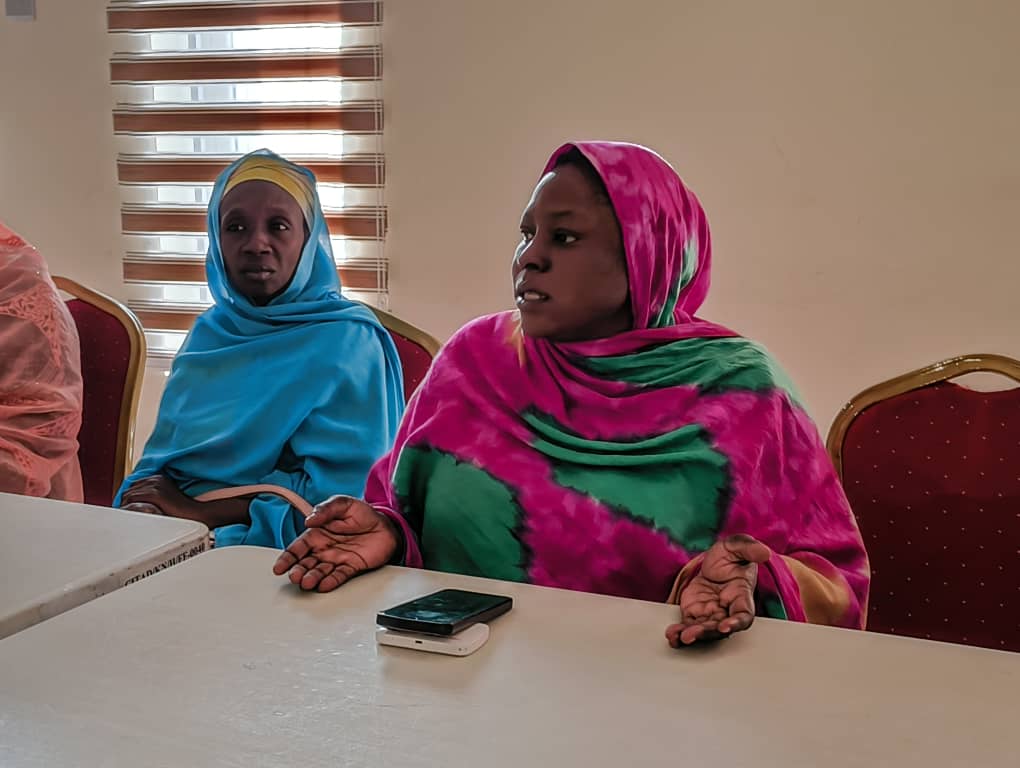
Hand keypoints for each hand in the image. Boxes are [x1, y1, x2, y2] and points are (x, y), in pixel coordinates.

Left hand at [120, 475, 198, 520]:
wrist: (194, 514)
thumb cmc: (181, 511)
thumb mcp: (166, 498)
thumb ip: (152, 496)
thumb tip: (136, 503)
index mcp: (159, 478)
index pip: (135, 485)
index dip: (131, 497)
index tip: (130, 507)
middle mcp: (156, 478)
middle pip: (129, 489)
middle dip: (126, 501)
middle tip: (128, 513)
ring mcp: (155, 485)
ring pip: (128, 495)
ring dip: (126, 506)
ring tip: (130, 516)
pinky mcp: (154, 493)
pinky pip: (131, 500)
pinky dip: (128, 508)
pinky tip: (132, 515)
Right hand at [272, 496, 398, 591]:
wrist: (387, 525)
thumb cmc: (363, 514)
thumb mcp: (343, 504)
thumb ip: (326, 509)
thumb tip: (309, 519)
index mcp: (317, 534)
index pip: (297, 548)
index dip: (287, 558)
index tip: (279, 567)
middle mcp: (324, 549)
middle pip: (305, 564)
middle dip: (298, 571)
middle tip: (295, 577)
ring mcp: (337, 559)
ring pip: (320, 572)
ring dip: (312, 578)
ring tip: (307, 583)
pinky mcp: (351, 567)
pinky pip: (339, 576)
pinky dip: (331, 582)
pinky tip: (323, 585)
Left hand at [666, 534, 770, 646]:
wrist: (714, 562)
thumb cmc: (730, 557)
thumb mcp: (737, 546)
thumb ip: (749, 548)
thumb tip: (764, 552)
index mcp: (741, 596)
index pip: (743, 615)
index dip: (736, 623)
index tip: (725, 626)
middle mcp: (727, 610)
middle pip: (720, 628)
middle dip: (707, 633)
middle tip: (692, 634)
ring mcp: (711, 614)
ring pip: (704, 631)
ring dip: (692, 636)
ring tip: (679, 637)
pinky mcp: (695, 614)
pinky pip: (689, 626)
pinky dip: (680, 633)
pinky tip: (672, 635)